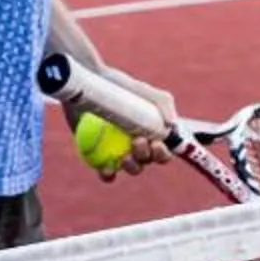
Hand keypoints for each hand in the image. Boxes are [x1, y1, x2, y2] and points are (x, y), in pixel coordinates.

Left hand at [70, 65, 176, 181]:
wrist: (87, 86)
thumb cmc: (118, 86)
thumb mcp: (142, 90)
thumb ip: (162, 103)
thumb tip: (172, 126)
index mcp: (151, 133)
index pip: (163, 151)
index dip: (163, 153)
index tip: (156, 143)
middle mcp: (138, 145)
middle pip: (148, 160)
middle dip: (146, 155)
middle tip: (137, 141)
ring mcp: (119, 152)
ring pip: (132, 168)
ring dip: (132, 167)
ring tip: (125, 157)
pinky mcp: (100, 156)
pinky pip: (107, 172)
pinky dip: (108, 174)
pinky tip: (106, 169)